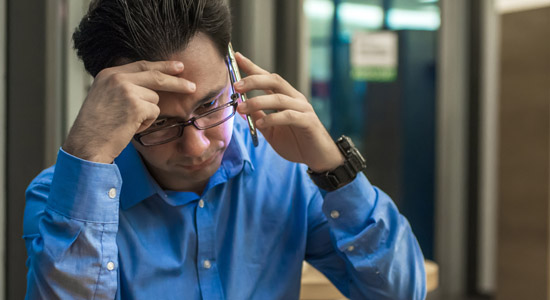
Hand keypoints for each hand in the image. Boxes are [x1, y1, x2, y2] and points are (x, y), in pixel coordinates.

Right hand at [63, 60, 195, 162]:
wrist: (86, 144)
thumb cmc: (97, 127)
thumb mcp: (105, 97)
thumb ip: (124, 87)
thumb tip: (152, 86)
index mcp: (109, 74)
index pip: (142, 65)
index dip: (162, 66)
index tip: (178, 66)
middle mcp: (117, 78)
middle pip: (156, 75)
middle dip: (177, 81)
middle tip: (192, 86)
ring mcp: (126, 90)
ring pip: (155, 99)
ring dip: (148, 113)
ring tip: (128, 122)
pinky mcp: (135, 105)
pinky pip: (154, 112)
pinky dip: (146, 123)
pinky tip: (130, 128)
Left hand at [234, 53, 343, 171]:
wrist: (319, 158)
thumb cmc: (296, 143)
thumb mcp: (271, 130)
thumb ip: (259, 117)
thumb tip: (242, 106)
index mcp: (286, 98)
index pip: (268, 78)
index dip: (253, 67)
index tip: (237, 57)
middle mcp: (295, 99)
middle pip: (274, 81)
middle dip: (254, 81)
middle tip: (236, 86)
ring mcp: (303, 109)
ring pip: (279, 98)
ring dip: (257, 101)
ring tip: (241, 108)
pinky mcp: (308, 122)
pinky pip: (289, 116)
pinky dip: (272, 118)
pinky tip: (260, 123)